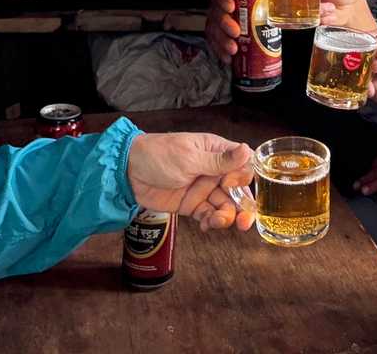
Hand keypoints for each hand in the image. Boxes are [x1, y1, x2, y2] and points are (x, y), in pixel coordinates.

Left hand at [126, 132, 255, 231]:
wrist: (129, 172)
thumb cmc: (158, 155)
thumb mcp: (190, 157)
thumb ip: (219, 161)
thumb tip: (247, 150)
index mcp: (216, 152)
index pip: (242, 166)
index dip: (243, 179)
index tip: (233, 186)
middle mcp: (213, 171)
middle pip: (238, 190)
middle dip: (244, 207)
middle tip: (244, 222)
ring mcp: (202, 189)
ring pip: (225, 205)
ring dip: (226, 216)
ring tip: (217, 222)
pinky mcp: (191, 204)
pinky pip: (208, 215)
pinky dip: (211, 222)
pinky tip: (207, 225)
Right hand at [204, 0, 239, 60]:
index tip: (231, 6)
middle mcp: (220, 4)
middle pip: (216, 13)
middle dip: (224, 24)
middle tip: (236, 32)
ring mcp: (217, 18)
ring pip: (213, 29)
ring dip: (222, 41)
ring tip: (232, 50)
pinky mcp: (218, 32)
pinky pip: (214, 41)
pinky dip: (220, 51)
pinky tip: (227, 58)